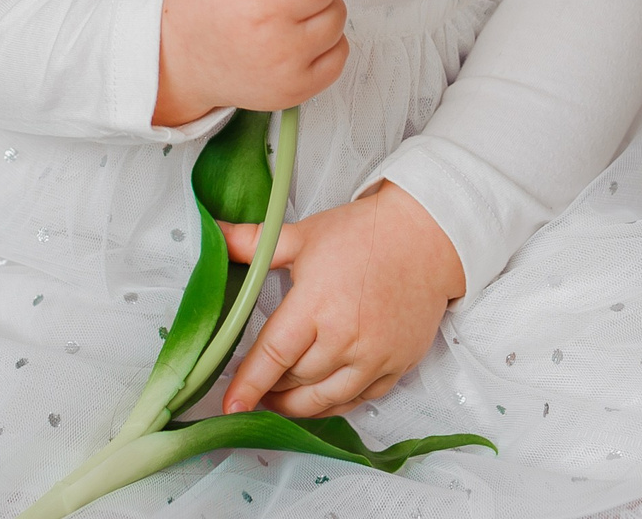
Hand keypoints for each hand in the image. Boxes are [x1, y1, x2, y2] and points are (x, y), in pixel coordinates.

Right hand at [153, 0, 347, 125]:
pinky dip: (325, 41)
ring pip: (337, 12)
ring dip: (320, 5)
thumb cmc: (198, 2)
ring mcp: (282, 57)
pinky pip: (340, 50)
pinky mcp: (296, 87)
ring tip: (289, 9)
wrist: (178, 63)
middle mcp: (263, 18)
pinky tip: (296, 36)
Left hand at [218, 182, 465, 417]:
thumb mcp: (304, 235)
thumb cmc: (363, 235)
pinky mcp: (395, 367)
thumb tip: (215, 236)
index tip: (230, 405)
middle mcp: (346, 338)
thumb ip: (255, 243)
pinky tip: (317, 396)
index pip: (273, 355)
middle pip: (295, 382)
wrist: (426, 239)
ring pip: (324, 400)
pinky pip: (356, 401)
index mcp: (316, 305)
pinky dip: (332, 405)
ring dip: (296, 404)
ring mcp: (374, 358)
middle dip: (270, 387)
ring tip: (279, 397)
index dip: (248, 384)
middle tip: (255, 384)